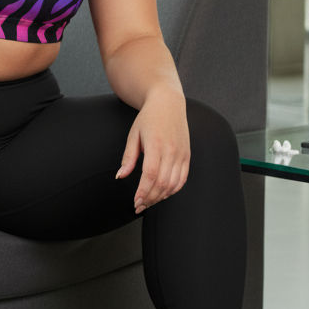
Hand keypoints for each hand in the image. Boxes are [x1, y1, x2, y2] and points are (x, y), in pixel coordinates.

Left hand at [115, 90, 189, 212]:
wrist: (168, 103)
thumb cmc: (148, 118)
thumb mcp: (133, 134)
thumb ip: (128, 157)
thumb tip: (121, 176)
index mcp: (156, 144)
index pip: (150, 175)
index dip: (143, 192)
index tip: (135, 201)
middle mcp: (172, 150)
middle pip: (162, 183)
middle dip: (150, 198)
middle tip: (139, 205)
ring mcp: (182, 154)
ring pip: (173, 184)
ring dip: (161, 196)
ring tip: (149, 201)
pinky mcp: (187, 156)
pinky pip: (182, 179)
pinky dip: (173, 190)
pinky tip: (162, 193)